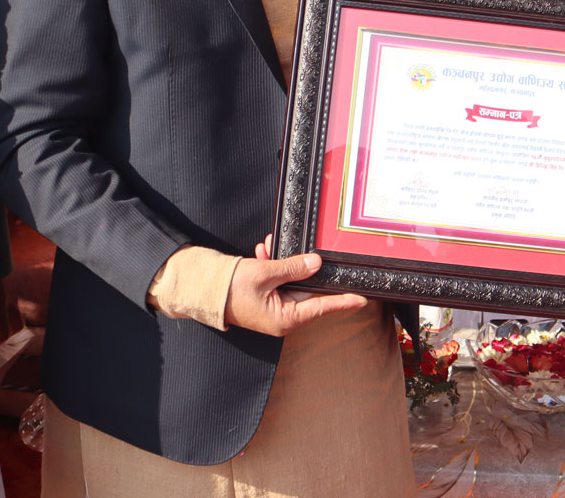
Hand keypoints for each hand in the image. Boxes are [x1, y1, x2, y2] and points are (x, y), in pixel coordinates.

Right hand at [224, 240, 369, 336]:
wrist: (202, 289)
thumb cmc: (230, 287)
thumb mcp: (265, 273)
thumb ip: (293, 268)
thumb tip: (316, 263)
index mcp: (285, 319)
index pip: (321, 307)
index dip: (342, 302)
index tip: (362, 299)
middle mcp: (282, 317)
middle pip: (307, 291)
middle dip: (304, 267)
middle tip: (310, 251)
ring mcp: (273, 309)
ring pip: (290, 281)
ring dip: (283, 262)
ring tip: (270, 245)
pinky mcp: (265, 299)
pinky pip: (277, 281)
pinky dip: (273, 265)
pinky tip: (264, 249)